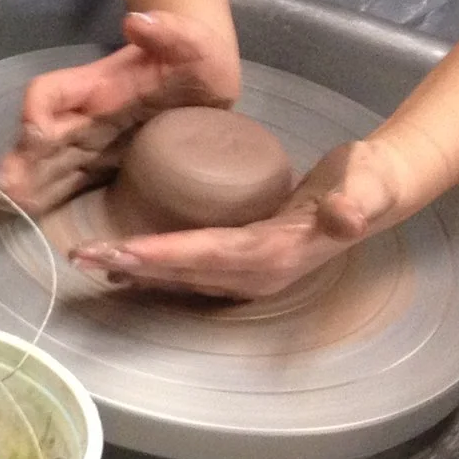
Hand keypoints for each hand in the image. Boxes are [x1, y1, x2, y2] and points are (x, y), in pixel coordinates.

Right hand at [0, 12, 240, 212]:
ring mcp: (90, 144)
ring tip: (12, 208)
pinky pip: (67, 183)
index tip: (34, 131)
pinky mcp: (103, 167)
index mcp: (98, 88)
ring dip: (28, 184)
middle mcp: (85, 117)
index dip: (37, 109)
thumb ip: (171, 32)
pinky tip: (32, 215)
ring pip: (48, 163)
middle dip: (22, 160)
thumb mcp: (195, 43)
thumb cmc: (198, 61)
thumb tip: (136, 22)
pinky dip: (47, 197)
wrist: (208, 83)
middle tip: (6, 189)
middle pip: (41, 137)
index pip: (51, 93)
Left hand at [67, 140, 412, 300]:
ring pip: (181, 277)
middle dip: (131, 264)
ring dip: (135, 270)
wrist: (377, 192)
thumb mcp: (365, 186)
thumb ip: (354, 203)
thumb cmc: (366, 181)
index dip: (165, 254)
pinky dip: (153, 269)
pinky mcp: (243, 266)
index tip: (122, 250)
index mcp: (278, 254)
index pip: (210, 254)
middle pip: (184, 272)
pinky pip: (189, 273)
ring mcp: (250, 275)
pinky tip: (123, 265)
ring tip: (90, 261)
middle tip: (82, 255)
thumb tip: (343, 218)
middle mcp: (258, 274)